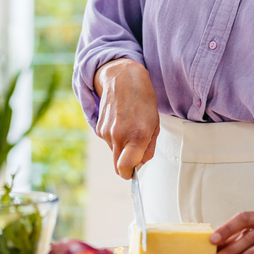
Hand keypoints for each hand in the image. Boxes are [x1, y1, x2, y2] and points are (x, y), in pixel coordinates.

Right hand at [94, 59, 159, 178]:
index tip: (134, 172)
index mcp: (137, 136)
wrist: (122, 78)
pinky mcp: (98, 128)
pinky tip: (121, 124)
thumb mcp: (155, 125)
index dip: (130, 174)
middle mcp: (119, 136)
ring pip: (114, 153)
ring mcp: (106, 132)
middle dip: (127, 164)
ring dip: (122, 148)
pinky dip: (115, 139)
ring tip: (130, 129)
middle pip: (117, 166)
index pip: (126, 168)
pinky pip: (108, 142)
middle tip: (136, 152)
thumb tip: (140, 164)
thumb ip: (149, 149)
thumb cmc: (143, 100)